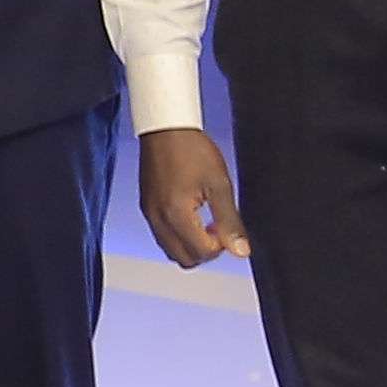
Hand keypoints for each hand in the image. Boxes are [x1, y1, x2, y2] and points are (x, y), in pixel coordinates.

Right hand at [140, 122, 248, 266]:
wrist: (166, 128)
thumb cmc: (191, 150)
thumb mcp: (220, 185)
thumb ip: (230, 221)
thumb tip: (240, 250)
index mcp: (175, 214)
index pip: (201, 253)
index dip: (220, 247)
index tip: (227, 230)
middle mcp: (157, 218)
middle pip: (183, 258)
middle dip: (205, 251)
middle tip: (218, 230)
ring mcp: (149, 213)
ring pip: (170, 250)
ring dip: (190, 244)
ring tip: (205, 222)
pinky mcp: (146, 206)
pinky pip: (162, 235)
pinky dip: (178, 234)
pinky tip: (191, 214)